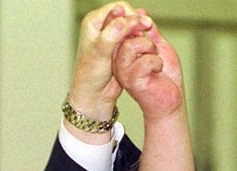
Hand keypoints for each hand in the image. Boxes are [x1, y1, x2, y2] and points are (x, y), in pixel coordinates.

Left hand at [66, 3, 151, 140]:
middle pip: (126, 15)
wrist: (94, 96)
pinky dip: (139, 41)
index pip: (118, 8)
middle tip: (145, 34)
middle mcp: (101, 26)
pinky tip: (143, 50)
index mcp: (93, 22)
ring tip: (145, 43)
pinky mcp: (118, 47)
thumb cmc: (91, 76)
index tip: (140, 28)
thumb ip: (111, 33)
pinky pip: (133, 38)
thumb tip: (122, 17)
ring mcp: (110, 36)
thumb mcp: (100, 53)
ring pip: (131, 27)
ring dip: (140, 33)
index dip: (131, 16)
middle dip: (137, 24)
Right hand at [112, 12, 184, 122]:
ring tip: (156, 59)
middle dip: (144, 34)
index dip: (133, 21)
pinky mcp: (132, 81)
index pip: (120, 28)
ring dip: (151, 49)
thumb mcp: (158, 47)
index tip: (147, 24)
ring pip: (131, 45)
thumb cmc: (165, 78)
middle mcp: (119, 60)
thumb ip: (150, 31)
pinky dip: (156, 62)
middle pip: (124, 33)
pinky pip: (144, 61)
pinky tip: (157, 71)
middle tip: (154, 46)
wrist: (170, 101)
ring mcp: (124, 71)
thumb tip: (141, 12)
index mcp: (123, 51)